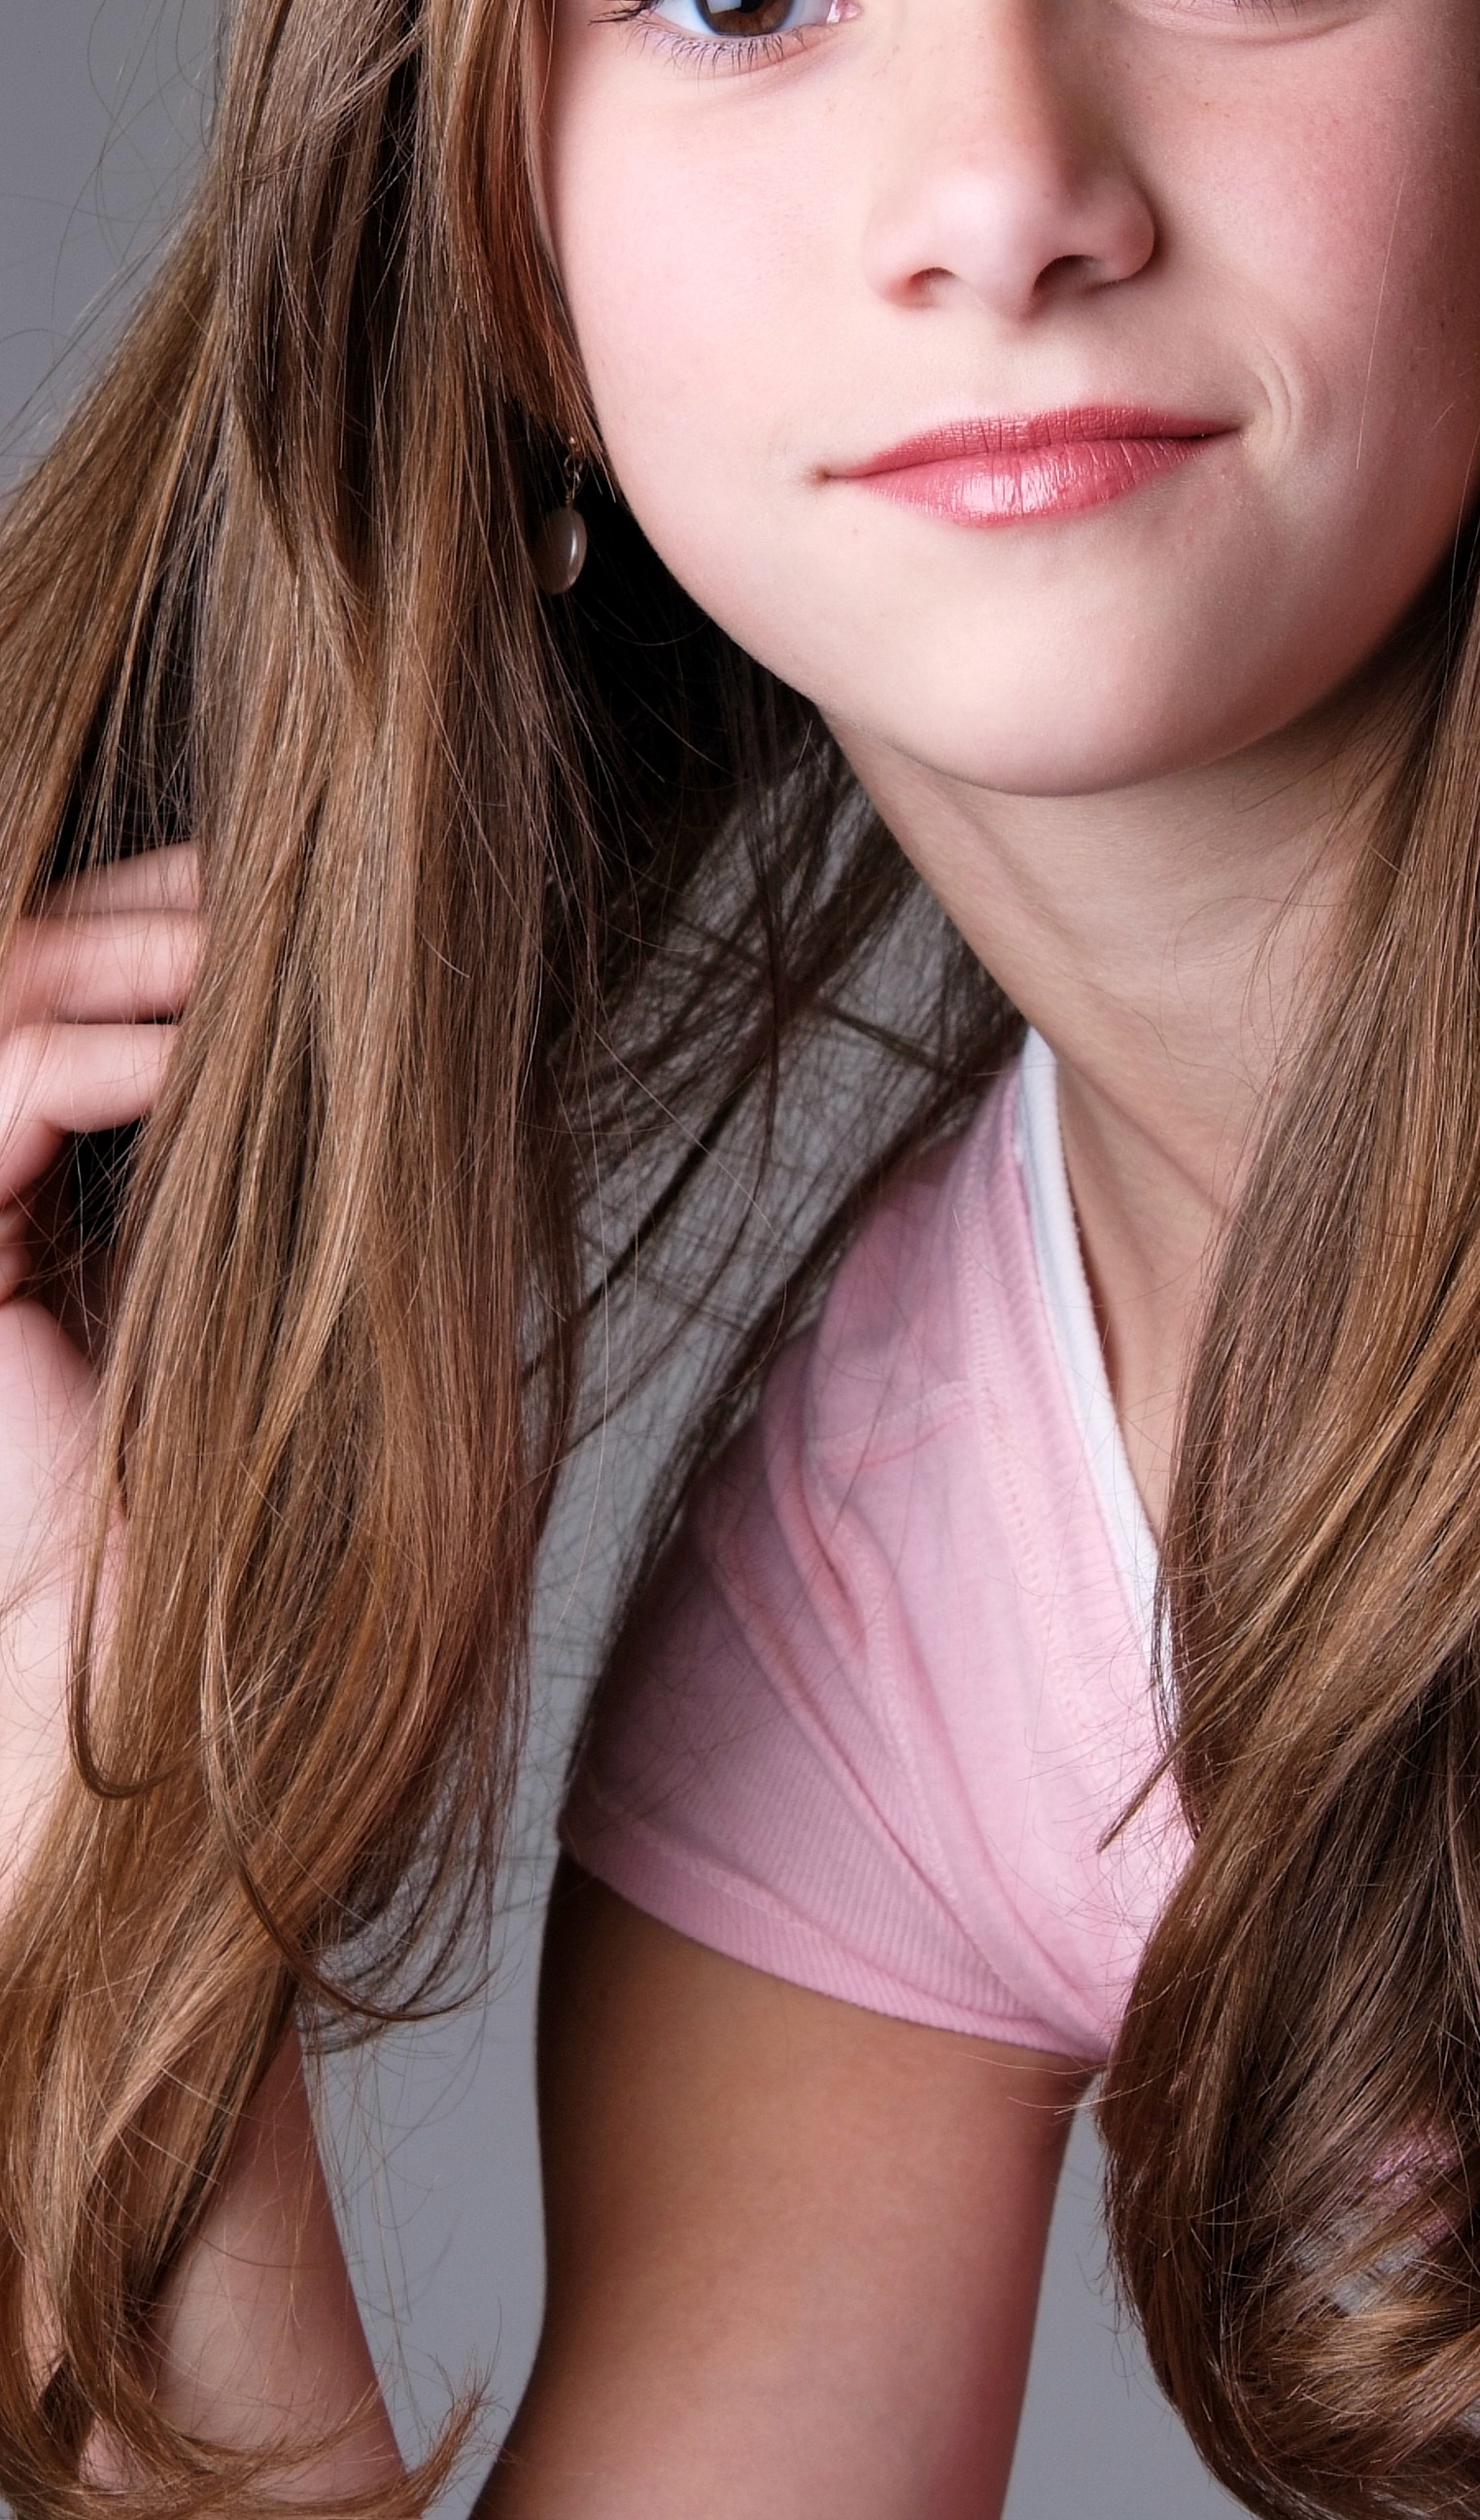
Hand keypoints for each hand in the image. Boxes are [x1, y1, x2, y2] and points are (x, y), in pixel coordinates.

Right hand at [0, 847, 199, 1891]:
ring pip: (2, 1009)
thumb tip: (400, 1044)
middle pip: (27, 973)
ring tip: (231, 956)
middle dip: (135, 907)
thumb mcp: (295, 1286)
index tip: (276, 881)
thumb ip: (301, 1175)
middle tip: (249, 882)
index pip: (80, 997)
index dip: (161, 918)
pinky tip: (186, 1057)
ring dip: (119, 957)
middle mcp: (0, 1193)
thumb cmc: (242, 1487)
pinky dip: (92, 1054)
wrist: (157, 1638)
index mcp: (62, 1193)